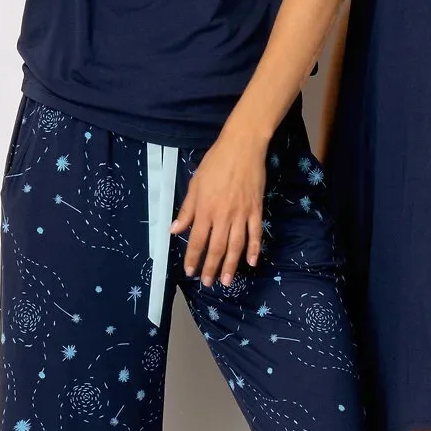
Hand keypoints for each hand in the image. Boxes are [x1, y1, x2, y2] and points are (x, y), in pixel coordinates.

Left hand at [170, 133, 266, 287]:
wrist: (243, 147)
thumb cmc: (215, 163)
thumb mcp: (195, 184)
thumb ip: (186, 210)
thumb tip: (174, 230)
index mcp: (204, 209)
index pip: (196, 240)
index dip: (193, 258)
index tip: (190, 271)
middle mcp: (222, 215)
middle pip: (217, 247)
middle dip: (211, 267)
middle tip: (208, 283)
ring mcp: (241, 214)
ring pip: (236, 245)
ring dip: (231, 265)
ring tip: (227, 280)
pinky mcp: (256, 210)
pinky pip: (255, 233)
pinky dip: (254, 249)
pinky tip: (251, 262)